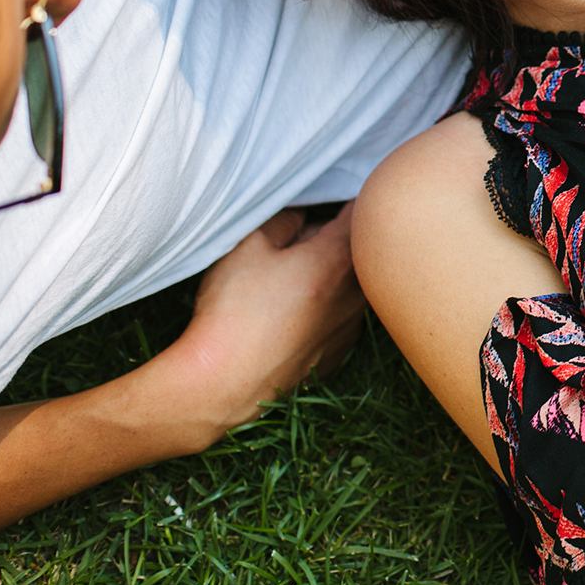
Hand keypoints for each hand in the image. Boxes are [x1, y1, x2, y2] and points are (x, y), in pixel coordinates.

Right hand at [149, 204, 368, 446]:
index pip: (362, 212)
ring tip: (292, 281)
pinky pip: (342, 318)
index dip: (343, 199)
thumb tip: (302, 215)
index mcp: (338, 260)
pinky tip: (291, 317)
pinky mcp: (338, 355)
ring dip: (334, 276)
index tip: (326, 199)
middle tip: (299, 242)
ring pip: (354, 286)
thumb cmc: (233, 312)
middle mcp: (356, 294)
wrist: (222, 386)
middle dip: (337, 238)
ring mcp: (350, 328)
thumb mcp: (247, 247)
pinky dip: (327, 310)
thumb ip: (282, 219)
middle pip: (360, 251)